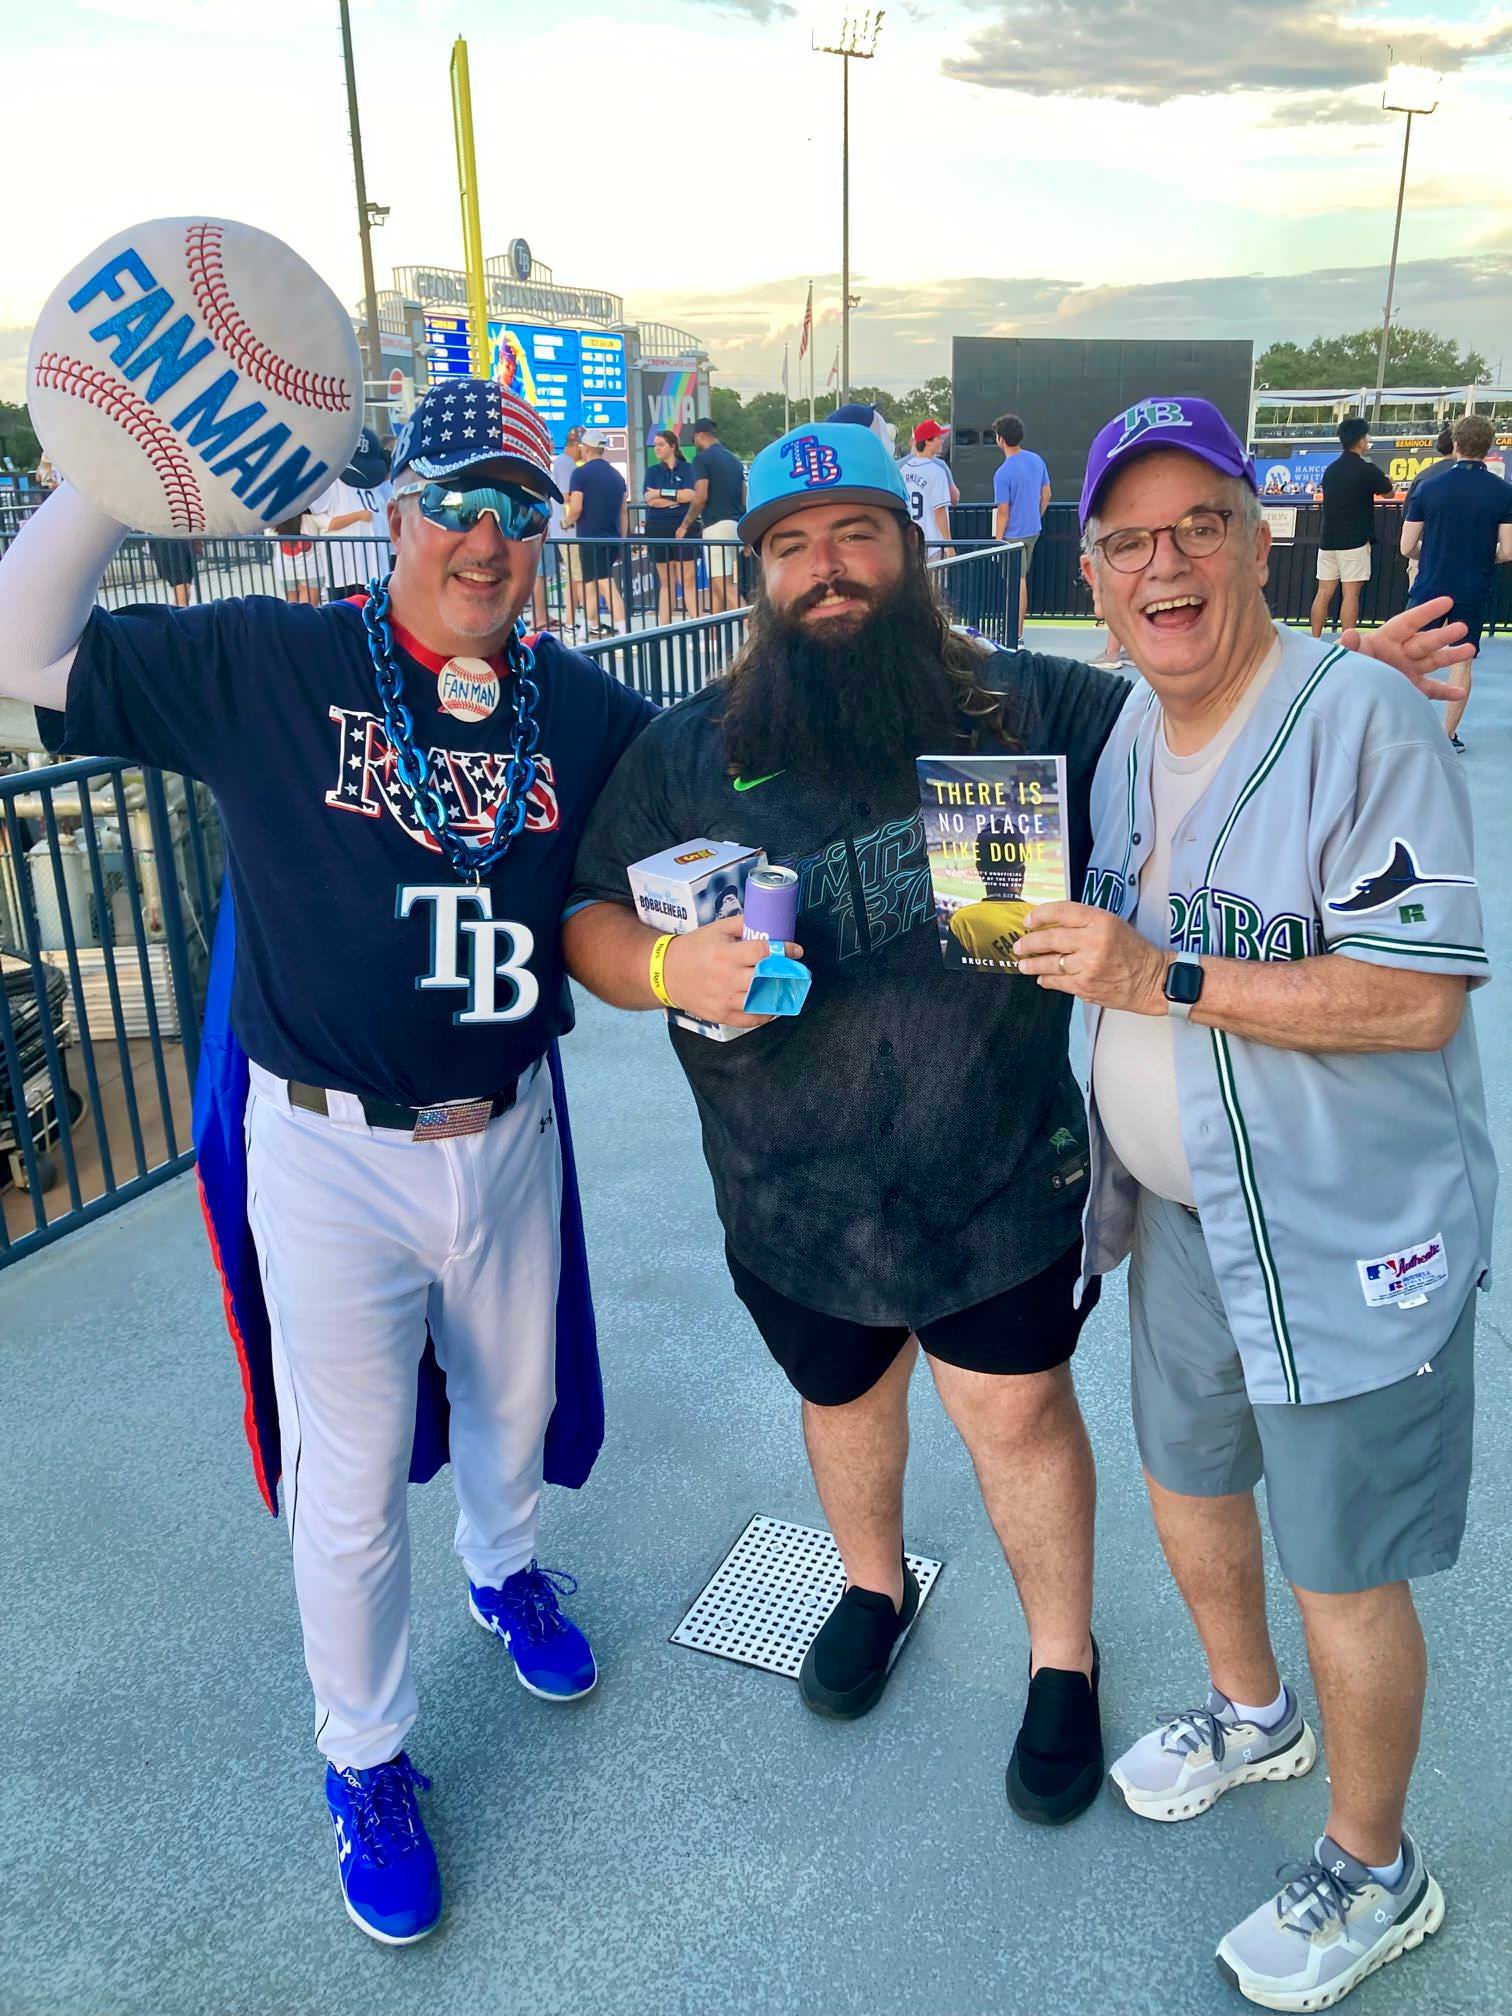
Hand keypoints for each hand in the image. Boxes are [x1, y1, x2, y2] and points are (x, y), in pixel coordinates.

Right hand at [662, 915, 804, 1028]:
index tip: (796, 950)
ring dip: (779, 994)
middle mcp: (726, 978)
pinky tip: (773, 1006)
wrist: (664, 973)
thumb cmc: (692, 949)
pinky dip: (766, 1014)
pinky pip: (750, 1019)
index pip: (761, 952)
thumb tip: (767, 920)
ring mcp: (724, 999)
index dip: (783, 950)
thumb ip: (742, 923)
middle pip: (765, 978)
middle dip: (786, 973)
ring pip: (761, 1000)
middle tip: (798, 970)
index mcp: (725, 954)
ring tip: (790, 988)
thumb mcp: (715, 929)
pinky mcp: (721, 1015)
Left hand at [1013, 901, 1168, 1011]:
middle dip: (1028, 943)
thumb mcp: (1112, 924)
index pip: (1061, 912)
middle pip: (1049, 939)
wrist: (1152, 979)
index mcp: (1100, 920)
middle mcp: (1092, 941)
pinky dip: (1046, 980)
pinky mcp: (1085, 985)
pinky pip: (1057, 982)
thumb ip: (1084, 923)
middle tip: (1019, 945)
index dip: (1039, 915)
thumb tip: (1050, 925)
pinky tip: (1042, 978)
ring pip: (1049, 963)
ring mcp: (1088, 965)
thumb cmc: (1133, 950)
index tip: (1028, 920)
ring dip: (1032, 964)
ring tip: (1023, 964)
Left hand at [1345, 597, 1472, 702]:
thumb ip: (1348, 647)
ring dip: (1451, 656)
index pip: (1408, 622)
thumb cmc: (1340, 671)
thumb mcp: (1342, 657)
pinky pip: (1430, 690)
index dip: (1427, 612)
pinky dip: (1444, 692)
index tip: (1447, 601)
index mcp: (1385, 640)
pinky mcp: (1410, 689)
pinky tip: (1459, 692)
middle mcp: (1401, 653)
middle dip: (1443, 635)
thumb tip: (1349, 635)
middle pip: (1425, 641)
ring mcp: (1408, 671)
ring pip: (1434, 661)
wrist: (1341, 697)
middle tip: (1461, 627)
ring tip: (1470, 650)